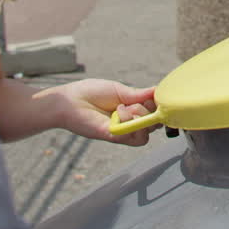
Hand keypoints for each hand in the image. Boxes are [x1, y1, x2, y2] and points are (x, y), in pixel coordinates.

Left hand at [41, 79, 157, 146]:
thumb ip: (138, 94)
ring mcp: (123, 131)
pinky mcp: (115, 138)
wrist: (70, 101)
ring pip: (147, 133)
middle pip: (154, 123)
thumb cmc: (91, 93)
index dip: (158, 105)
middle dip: (151, 110)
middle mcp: (129, 122)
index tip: (154, 96)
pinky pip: (134, 137)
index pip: (154, 112)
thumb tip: (157, 91)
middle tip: (136, 101)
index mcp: (131, 109)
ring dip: (142, 117)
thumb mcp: (119, 90)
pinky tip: (119, 112)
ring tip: (125, 108)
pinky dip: (131, 123)